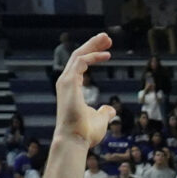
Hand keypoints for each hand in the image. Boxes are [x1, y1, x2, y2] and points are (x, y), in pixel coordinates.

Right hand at [54, 33, 118, 147]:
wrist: (75, 140)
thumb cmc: (85, 133)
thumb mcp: (100, 119)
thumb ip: (104, 112)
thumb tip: (110, 109)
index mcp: (72, 87)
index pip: (80, 65)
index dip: (93, 55)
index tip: (108, 52)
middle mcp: (66, 82)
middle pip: (79, 56)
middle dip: (93, 44)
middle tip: (107, 37)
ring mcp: (66, 81)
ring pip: (78, 55)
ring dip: (93, 45)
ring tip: (107, 38)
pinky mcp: (68, 82)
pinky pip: (81, 61)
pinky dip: (92, 56)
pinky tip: (106, 55)